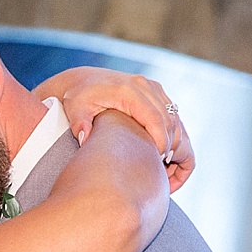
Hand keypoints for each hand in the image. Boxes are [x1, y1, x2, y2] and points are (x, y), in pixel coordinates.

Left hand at [36, 67, 193, 192]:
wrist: (83, 81)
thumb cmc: (79, 98)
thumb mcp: (75, 109)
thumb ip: (80, 124)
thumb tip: (85, 139)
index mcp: (128, 91)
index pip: (155, 119)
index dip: (160, 143)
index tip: (157, 163)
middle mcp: (144, 86)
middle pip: (169, 120)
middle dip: (169, 147)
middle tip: (160, 170)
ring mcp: (153, 88)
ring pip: (175, 118)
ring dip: (174, 142)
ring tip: (162, 164)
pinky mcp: (156, 92)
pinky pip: (173, 115)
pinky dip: (172, 134)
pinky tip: (162, 152)